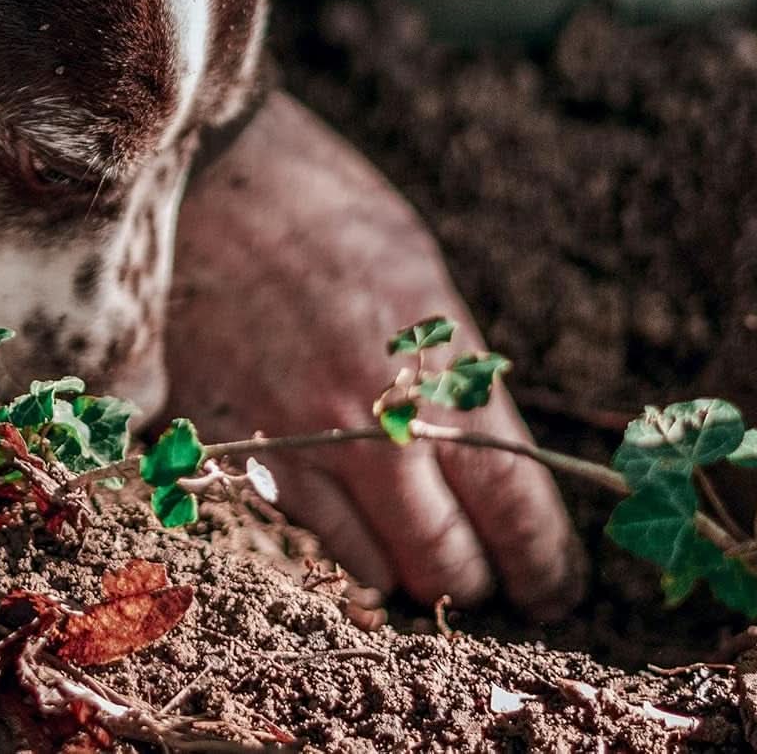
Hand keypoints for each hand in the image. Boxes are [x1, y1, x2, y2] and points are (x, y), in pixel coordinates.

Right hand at [169, 92, 582, 615]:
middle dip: (477, 578)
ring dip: (406, 571)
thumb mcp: (417, 272)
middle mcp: (375, 420)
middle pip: (449, 562)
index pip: (514, 507)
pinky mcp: (235, 448)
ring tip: (416, 551)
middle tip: (487, 573)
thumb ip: (453, 370)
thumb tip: (489, 452)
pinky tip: (349, 519)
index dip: (543, 562)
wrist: (205, 174)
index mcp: (438, 364)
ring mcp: (299, 442)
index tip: (552, 583)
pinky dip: (337, 545)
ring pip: (376, 570)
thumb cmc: (322, 206)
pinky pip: (302, 538)